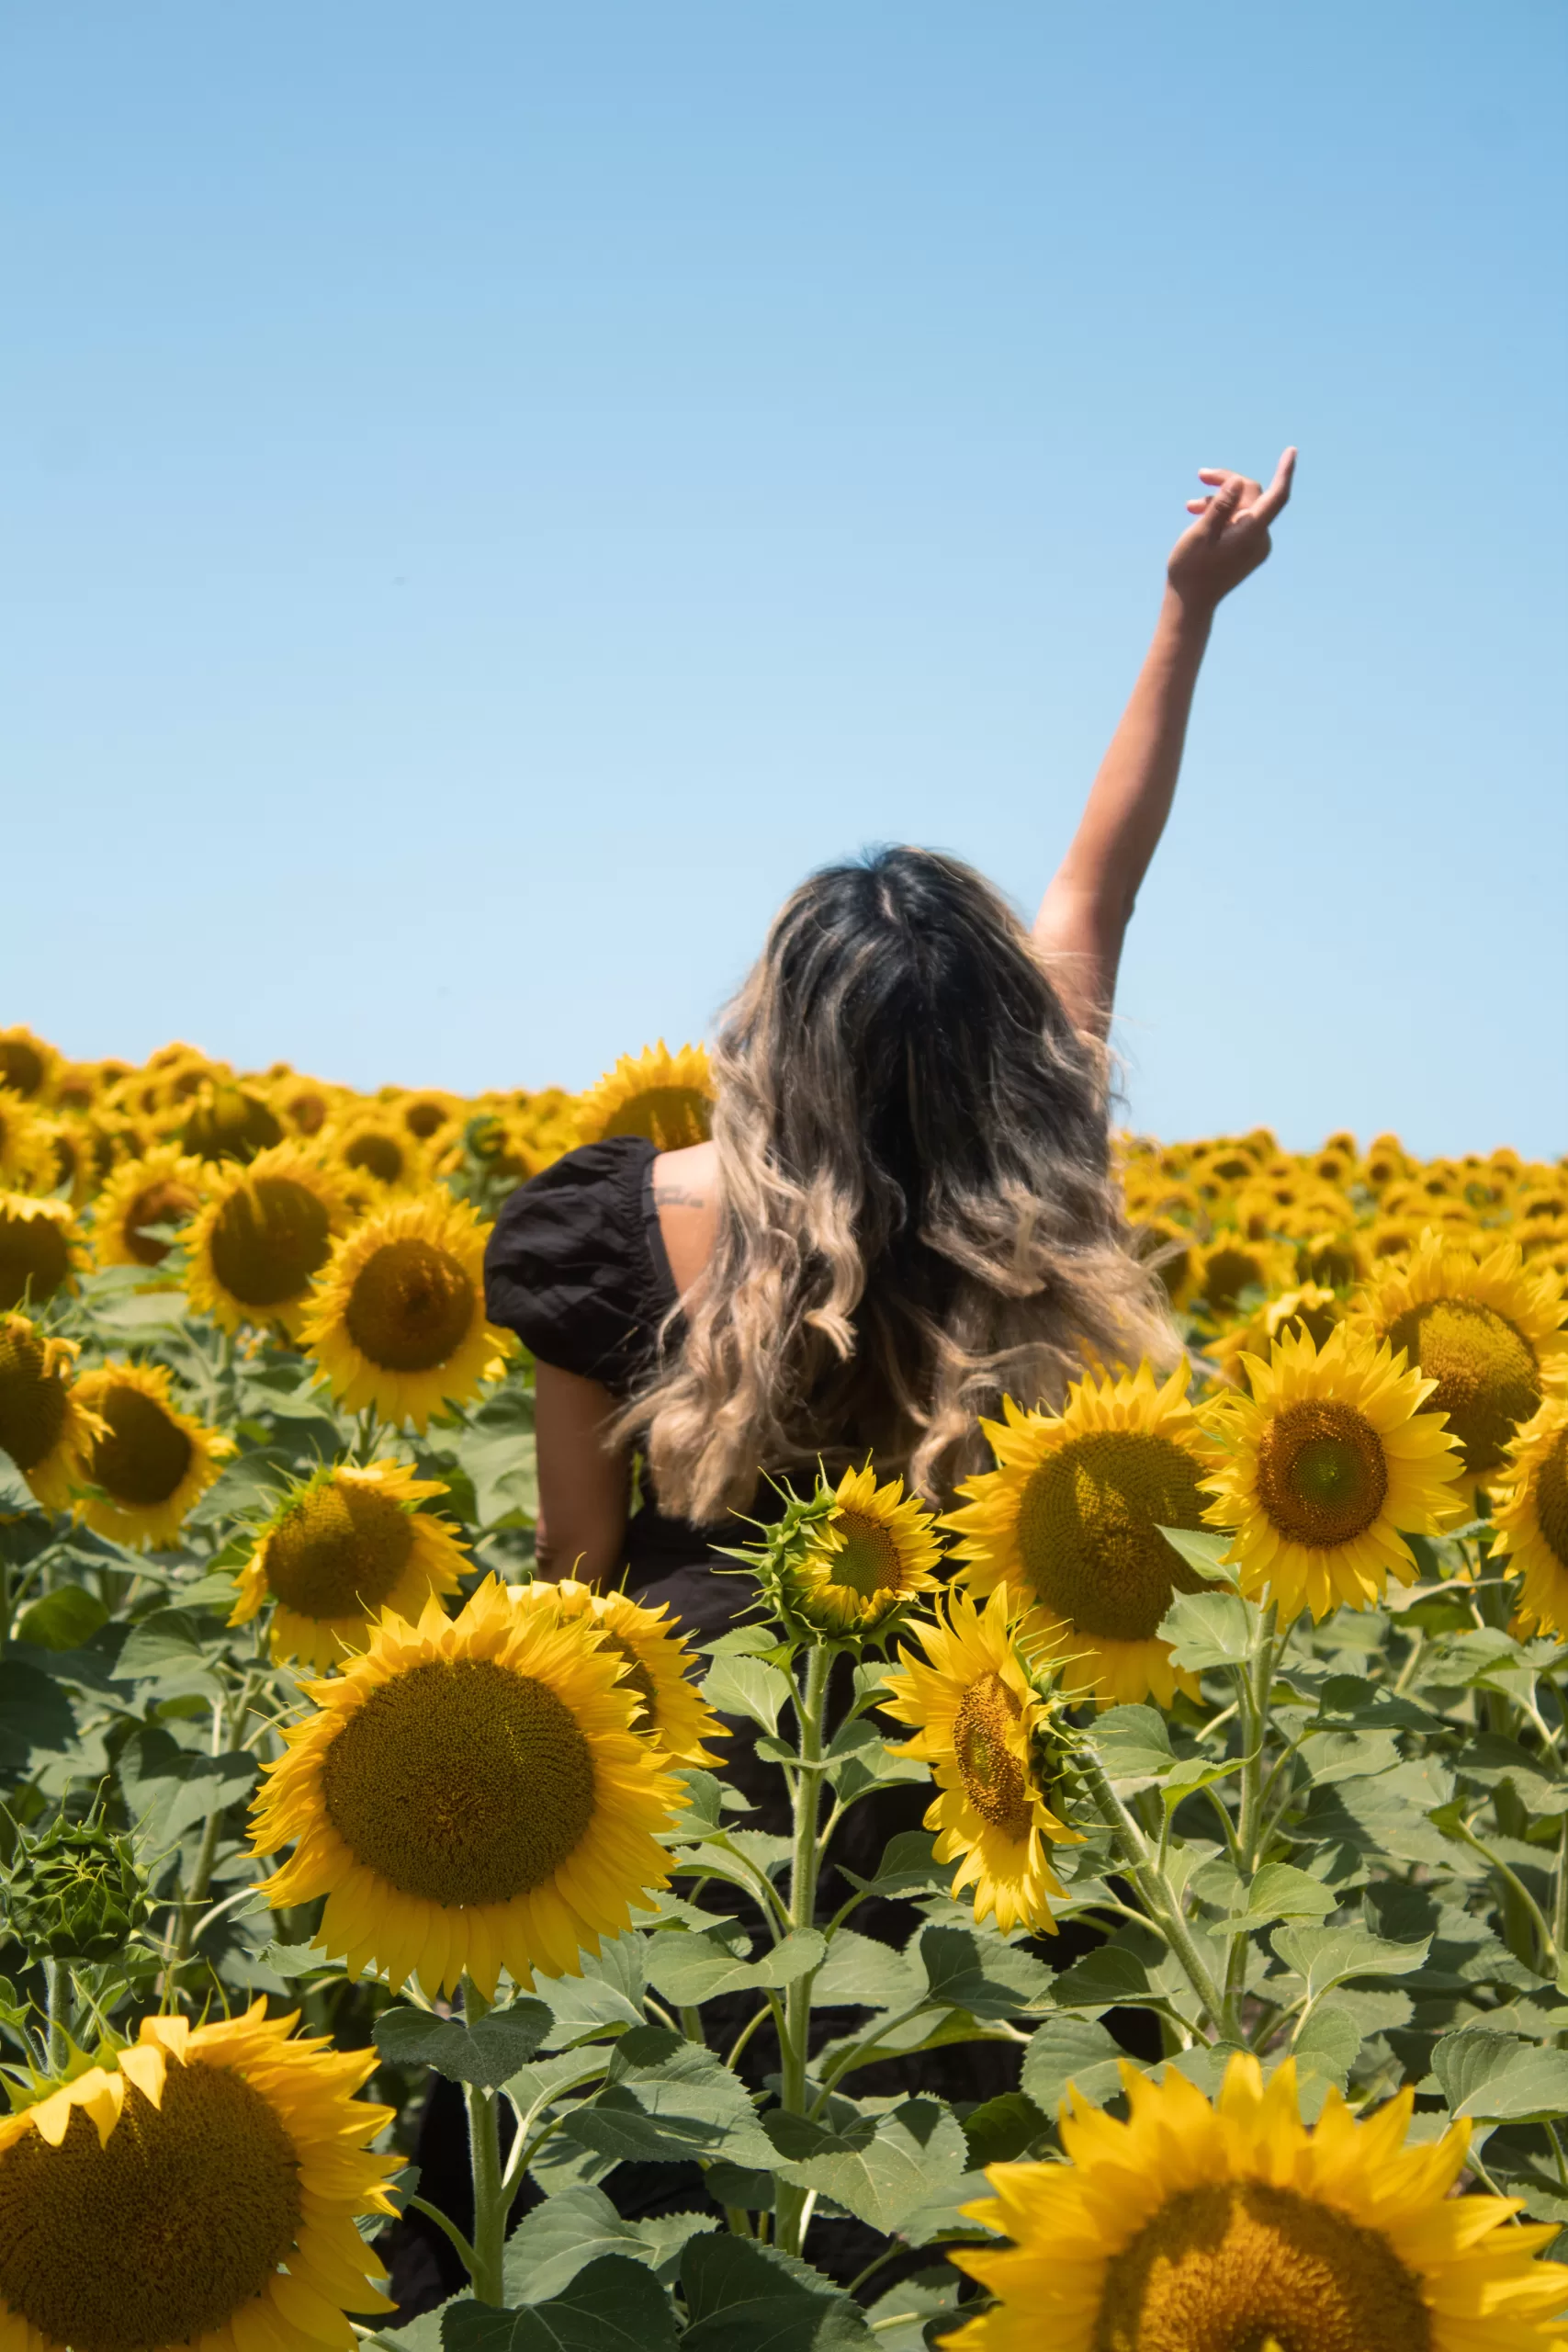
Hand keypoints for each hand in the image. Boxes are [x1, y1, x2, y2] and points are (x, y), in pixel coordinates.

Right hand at [1165, 447, 1295, 611]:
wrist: (1190, 604)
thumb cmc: (1191, 570)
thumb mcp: (1200, 533)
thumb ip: (1220, 506)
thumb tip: (1238, 482)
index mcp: (1251, 533)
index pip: (1277, 496)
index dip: (1285, 471)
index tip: (1291, 451)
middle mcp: (1259, 539)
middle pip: (1252, 496)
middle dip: (1227, 483)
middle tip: (1201, 475)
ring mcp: (1255, 546)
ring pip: (1243, 508)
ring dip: (1219, 501)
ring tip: (1190, 506)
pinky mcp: (1248, 551)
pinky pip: (1240, 522)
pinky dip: (1223, 515)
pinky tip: (1199, 515)